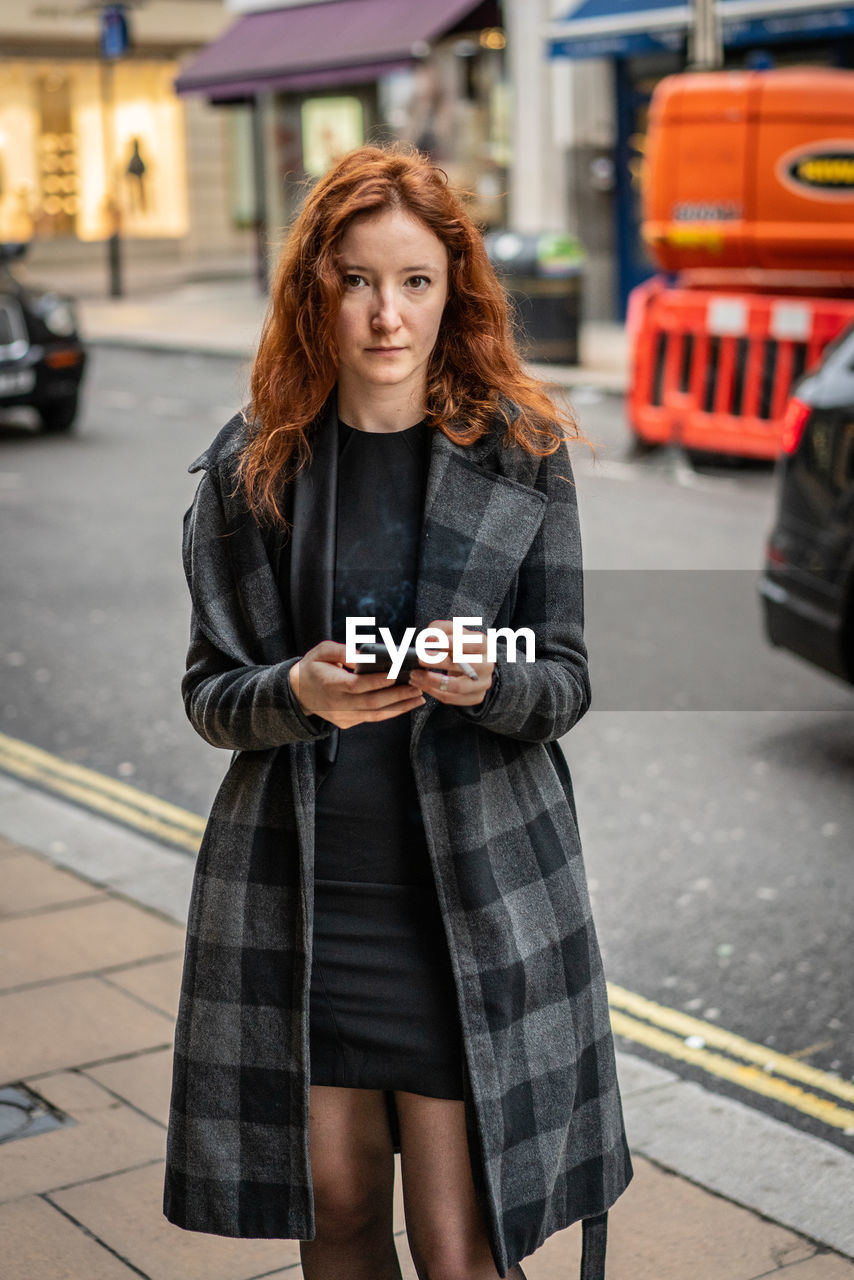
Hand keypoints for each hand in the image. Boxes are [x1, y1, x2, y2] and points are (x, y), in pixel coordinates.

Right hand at [289, 642, 424, 728]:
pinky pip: (373, 718)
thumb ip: (341, 651)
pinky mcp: (348, 722)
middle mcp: (338, 704)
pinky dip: (391, 711)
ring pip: (376, 714)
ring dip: (400, 706)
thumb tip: (362, 656)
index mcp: (330, 684)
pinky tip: (406, 704)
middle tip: (417, 686)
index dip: (377, 681)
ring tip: (419, 697)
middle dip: (397, 695)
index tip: (395, 673)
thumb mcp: (320, 652)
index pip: (356, 685)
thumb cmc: (313, 668)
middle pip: (372, 702)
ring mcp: (344, 716)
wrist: (298, 694)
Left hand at [407, 620, 495, 706]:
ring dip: (432, 681)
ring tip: (415, 675)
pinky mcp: (475, 697)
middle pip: (466, 666)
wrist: (471, 666)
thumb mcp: (451, 632)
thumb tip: (429, 639)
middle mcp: (487, 665)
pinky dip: (433, 692)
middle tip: (420, 659)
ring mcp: (483, 684)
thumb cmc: (459, 646)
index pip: (475, 643)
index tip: (436, 643)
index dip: (455, 642)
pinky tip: (421, 684)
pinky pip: (451, 698)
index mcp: (484, 646)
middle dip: (440, 662)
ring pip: (457, 686)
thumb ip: (439, 629)